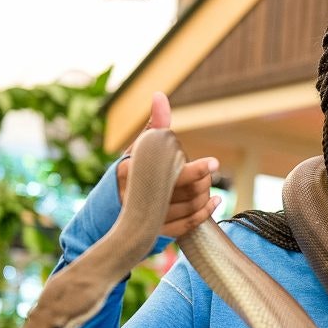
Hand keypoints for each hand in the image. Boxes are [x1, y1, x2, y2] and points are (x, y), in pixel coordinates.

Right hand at [115, 92, 220, 237]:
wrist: (112, 208)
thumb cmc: (131, 171)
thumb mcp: (139, 148)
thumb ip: (154, 125)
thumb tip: (160, 95)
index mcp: (132, 172)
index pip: (170, 173)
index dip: (195, 169)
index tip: (214, 163)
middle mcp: (137, 197)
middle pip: (185, 190)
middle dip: (202, 180)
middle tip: (207, 170)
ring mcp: (146, 217)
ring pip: (189, 207)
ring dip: (205, 196)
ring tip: (208, 185)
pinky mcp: (155, 231)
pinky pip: (187, 225)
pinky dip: (205, 213)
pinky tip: (215, 202)